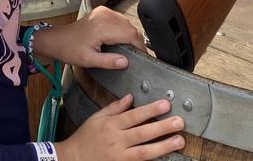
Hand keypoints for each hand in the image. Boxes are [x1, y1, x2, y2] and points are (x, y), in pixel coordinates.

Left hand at [34, 6, 144, 69]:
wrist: (57, 39)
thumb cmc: (70, 49)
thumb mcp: (89, 60)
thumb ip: (108, 62)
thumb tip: (126, 62)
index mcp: (103, 27)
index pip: (130, 35)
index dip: (139, 47)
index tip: (144, 57)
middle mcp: (105, 16)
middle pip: (131, 28)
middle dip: (137, 42)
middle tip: (139, 56)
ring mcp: (104, 12)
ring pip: (127, 23)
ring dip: (131, 35)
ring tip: (131, 49)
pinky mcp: (102, 11)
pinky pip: (120, 19)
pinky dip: (124, 29)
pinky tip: (122, 40)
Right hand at [55, 95, 183, 160]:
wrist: (73, 159)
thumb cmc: (85, 138)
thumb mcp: (96, 118)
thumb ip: (114, 108)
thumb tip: (130, 97)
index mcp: (110, 125)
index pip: (134, 116)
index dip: (150, 110)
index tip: (165, 105)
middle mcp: (116, 141)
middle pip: (143, 133)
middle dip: (163, 127)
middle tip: (179, 122)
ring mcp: (119, 156)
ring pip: (144, 152)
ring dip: (164, 146)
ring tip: (179, 140)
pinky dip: (152, 160)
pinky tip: (164, 156)